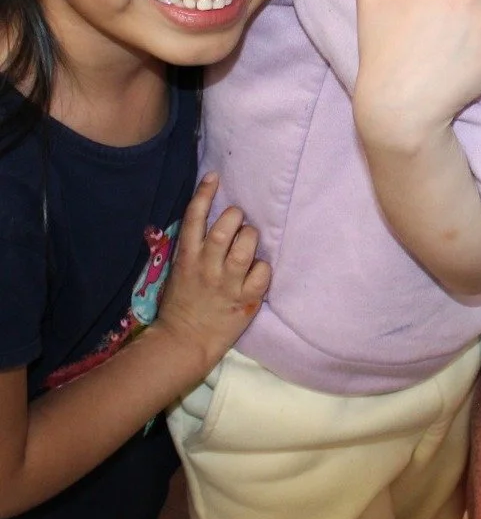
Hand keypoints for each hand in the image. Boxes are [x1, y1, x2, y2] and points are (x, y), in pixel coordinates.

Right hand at [154, 174, 269, 369]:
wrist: (184, 341)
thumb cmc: (183, 303)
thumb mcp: (179, 270)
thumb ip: (193, 247)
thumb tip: (212, 220)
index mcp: (186, 258)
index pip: (193, 220)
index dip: (204, 195)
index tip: (214, 177)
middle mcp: (206, 268)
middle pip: (223, 231)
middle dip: (235, 217)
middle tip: (238, 219)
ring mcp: (227, 284)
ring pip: (245, 249)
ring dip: (251, 237)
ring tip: (249, 239)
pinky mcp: (246, 300)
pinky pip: (263, 273)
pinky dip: (264, 267)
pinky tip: (258, 270)